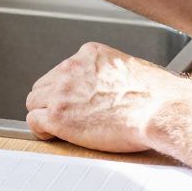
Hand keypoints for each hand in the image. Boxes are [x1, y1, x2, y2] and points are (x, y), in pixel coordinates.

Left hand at [25, 42, 191, 152]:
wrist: (158, 109)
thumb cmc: (154, 95)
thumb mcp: (128, 69)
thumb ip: (107, 75)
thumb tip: (105, 90)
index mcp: (89, 55)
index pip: (62, 70)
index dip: (67, 89)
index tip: (74, 101)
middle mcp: (71, 69)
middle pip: (44, 85)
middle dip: (52, 101)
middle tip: (66, 116)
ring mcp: (62, 92)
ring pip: (34, 102)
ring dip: (45, 114)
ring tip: (59, 128)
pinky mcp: (58, 116)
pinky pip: (34, 121)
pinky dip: (41, 130)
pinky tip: (53, 136)